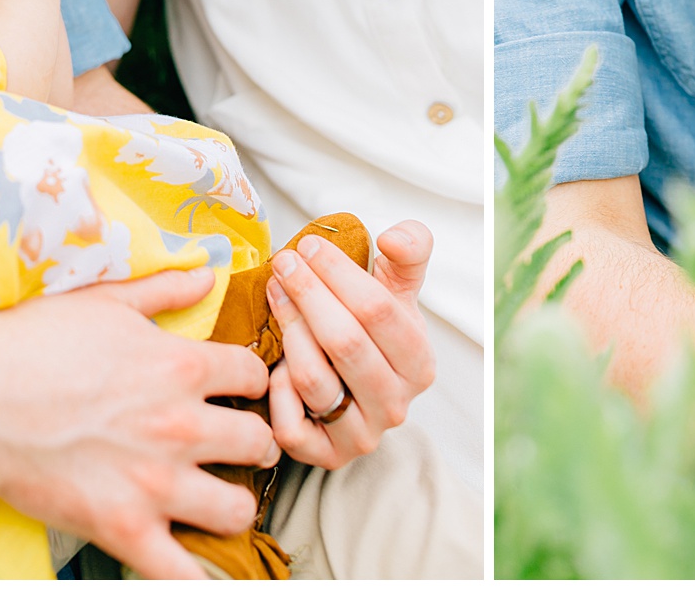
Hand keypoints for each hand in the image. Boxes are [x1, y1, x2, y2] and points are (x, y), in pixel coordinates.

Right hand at [0, 269, 280, 579]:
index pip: (256, 376)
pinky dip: (194, 574)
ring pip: (238, 508)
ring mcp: (154, 483)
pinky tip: (192, 560)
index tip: (239, 392)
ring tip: (217, 498)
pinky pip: (180, 571)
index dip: (253, 383)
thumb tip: (207, 274)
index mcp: (182, 367)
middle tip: (238, 447)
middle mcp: (180, 426)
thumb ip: (164, 290)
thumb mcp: (104, 302)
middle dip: (254, 444)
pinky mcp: (121, 528)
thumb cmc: (29, 344)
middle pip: (259, 442)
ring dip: (234, 504)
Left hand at [264, 220, 436, 467]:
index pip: (379, 311)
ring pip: (315, 380)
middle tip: (283, 262)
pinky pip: (291, 427)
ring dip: (289, 330)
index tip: (308, 245)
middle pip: (345, 343)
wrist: (354, 384)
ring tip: (275, 294)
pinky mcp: (324, 457)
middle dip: (308, 294)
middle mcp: (396, 406)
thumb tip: (393, 238)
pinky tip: (274, 360)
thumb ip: (409, 252)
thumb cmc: (373, 327)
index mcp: (420, 363)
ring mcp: (361, 436)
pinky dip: (277, 390)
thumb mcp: (398, 288)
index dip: (338, 273)